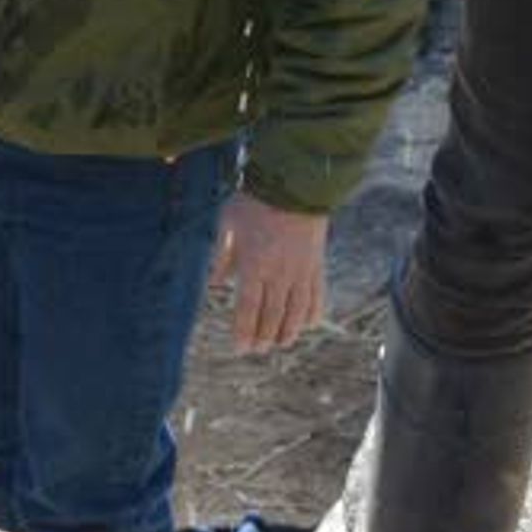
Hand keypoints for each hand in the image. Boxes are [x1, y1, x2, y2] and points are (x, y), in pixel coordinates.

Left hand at [211, 195, 328, 354]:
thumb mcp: (230, 224)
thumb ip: (223, 256)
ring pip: (295, 312)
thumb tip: (214, 283)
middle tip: (257, 350)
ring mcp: (301, 271)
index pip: (247, 309)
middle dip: (264, 337)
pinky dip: (312, 313)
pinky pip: (317, 295)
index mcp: (254, 265)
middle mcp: (279, 273)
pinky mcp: (318, 264)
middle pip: (272, 316)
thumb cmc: (256, 200)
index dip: (243, 332)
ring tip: (281, 343)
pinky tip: (306, 323)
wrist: (296, 181)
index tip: (240, 348)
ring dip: (288, 331)